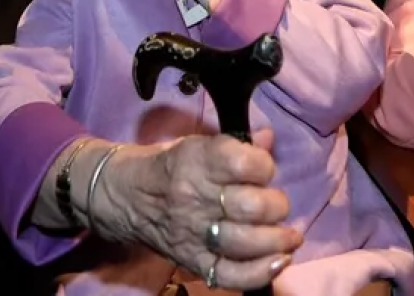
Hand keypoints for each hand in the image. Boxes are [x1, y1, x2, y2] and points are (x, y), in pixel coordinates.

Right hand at [91, 134, 300, 290]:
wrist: (124, 196)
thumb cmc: (169, 166)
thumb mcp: (197, 145)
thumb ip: (236, 145)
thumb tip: (268, 139)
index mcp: (196, 161)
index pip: (243, 163)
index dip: (264, 165)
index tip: (264, 168)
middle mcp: (194, 198)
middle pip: (250, 207)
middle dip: (276, 205)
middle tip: (277, 204)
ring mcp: (193, 234)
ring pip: (245, 242)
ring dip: (277, 240)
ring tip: (289, 236)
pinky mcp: (192, 261)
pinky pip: (230, 275)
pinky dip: (260, 272)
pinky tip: (279, 262)